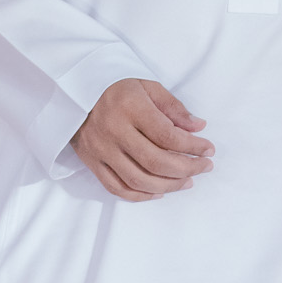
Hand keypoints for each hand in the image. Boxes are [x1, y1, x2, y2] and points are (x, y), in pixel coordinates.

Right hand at [72, 78, 213, 200]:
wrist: (72, 92)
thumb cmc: (115, 87)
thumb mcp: (146, 86)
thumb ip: (173, 107)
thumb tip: (198, 127)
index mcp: (129, 107)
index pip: (168, 135)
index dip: (193, 147)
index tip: (209, 149)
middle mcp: (114, 131)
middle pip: (156, 162)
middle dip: (187, 168)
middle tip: (204, 167)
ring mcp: (100, 149)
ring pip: (138, 180)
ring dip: (168, 185)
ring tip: (187, 181)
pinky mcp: (91, 162)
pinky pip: (116, 188)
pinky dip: (140, 196)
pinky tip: (159, 192)